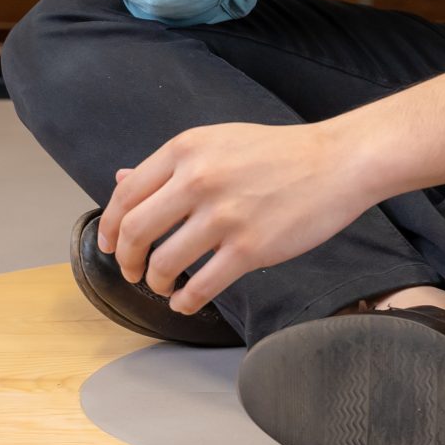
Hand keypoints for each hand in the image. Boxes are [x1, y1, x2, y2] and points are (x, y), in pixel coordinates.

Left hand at [100, 120, 369, 313]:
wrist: (337, 162)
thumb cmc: (279, 153)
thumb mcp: (218, 142)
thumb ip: (171, 165)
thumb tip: (120, 179)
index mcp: (186, 149)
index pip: (126, 193)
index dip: (108, 226)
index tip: (108, 244)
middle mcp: (199, 179)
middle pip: (135, 231)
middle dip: (126, 259)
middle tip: (131, 271)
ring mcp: (224, 215)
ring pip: (164, 263)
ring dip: (155, 283)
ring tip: (162, 286)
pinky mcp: (251, 248)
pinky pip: (201, 286)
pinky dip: (185, 301)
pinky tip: (186, 302)